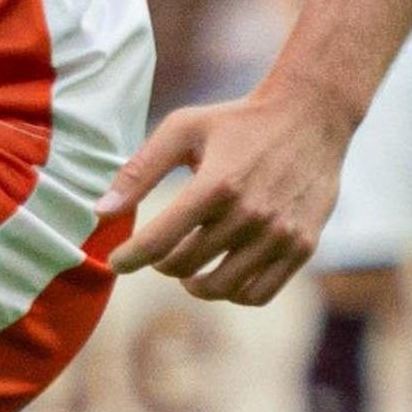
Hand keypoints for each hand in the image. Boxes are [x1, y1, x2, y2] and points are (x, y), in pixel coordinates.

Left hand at [97, 86, 355, 304]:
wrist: (310, 117)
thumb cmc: (237, 122)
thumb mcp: (182, 129)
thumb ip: (139, 170)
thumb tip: (101, 212)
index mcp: (216, 185)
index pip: (159, 241)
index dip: (130, 258)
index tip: (116, 262)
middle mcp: (251, 215)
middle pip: (186, 266)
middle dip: (162, 263)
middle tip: (159, 252)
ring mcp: (280, 235)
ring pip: (221, 288)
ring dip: (194, 283)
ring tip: (187, 269)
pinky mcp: (302, 247)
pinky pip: (259, 293)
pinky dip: (233, 292)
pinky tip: (222, 273)